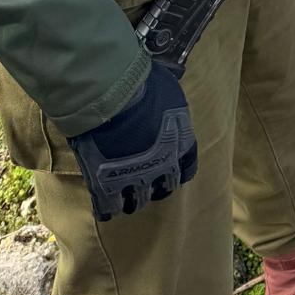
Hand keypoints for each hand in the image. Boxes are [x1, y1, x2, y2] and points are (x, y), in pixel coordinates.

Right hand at [67, 62, 196, 220]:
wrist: (114, 96)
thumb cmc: (145, 85)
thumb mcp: (170, 90)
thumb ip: (171, 105)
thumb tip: (169, 102)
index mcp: (181, 143)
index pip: (188, 166)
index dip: (180, 169)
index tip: (173, 169)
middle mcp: (163, 166)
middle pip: (164, 187)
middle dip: (157, 186)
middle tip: (147, 184)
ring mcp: (135, 179)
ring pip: (136, 201)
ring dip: (132, 200)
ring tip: (126, 198)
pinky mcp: (107, 186)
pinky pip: (108, 207)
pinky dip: (107, 209)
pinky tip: (106, 208)